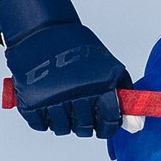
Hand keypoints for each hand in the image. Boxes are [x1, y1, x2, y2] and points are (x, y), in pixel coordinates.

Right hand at [0, 0, 130, 137]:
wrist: (41, 31)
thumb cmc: (74, 47)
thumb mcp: (106, 62)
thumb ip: (120, 87)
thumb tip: (131, 114)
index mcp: (96, 85)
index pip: (108, 119)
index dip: (108, 127)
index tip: (105, 127)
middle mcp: (75, 93)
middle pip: (84, 127)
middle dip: (86, 126)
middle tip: (83, 118)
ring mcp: (51, 99)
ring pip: (61, 128)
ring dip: (65, 124)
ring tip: (65, 111)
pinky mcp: (30, 101)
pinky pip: (39, 125)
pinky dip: (44, 122)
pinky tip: (48, 109)